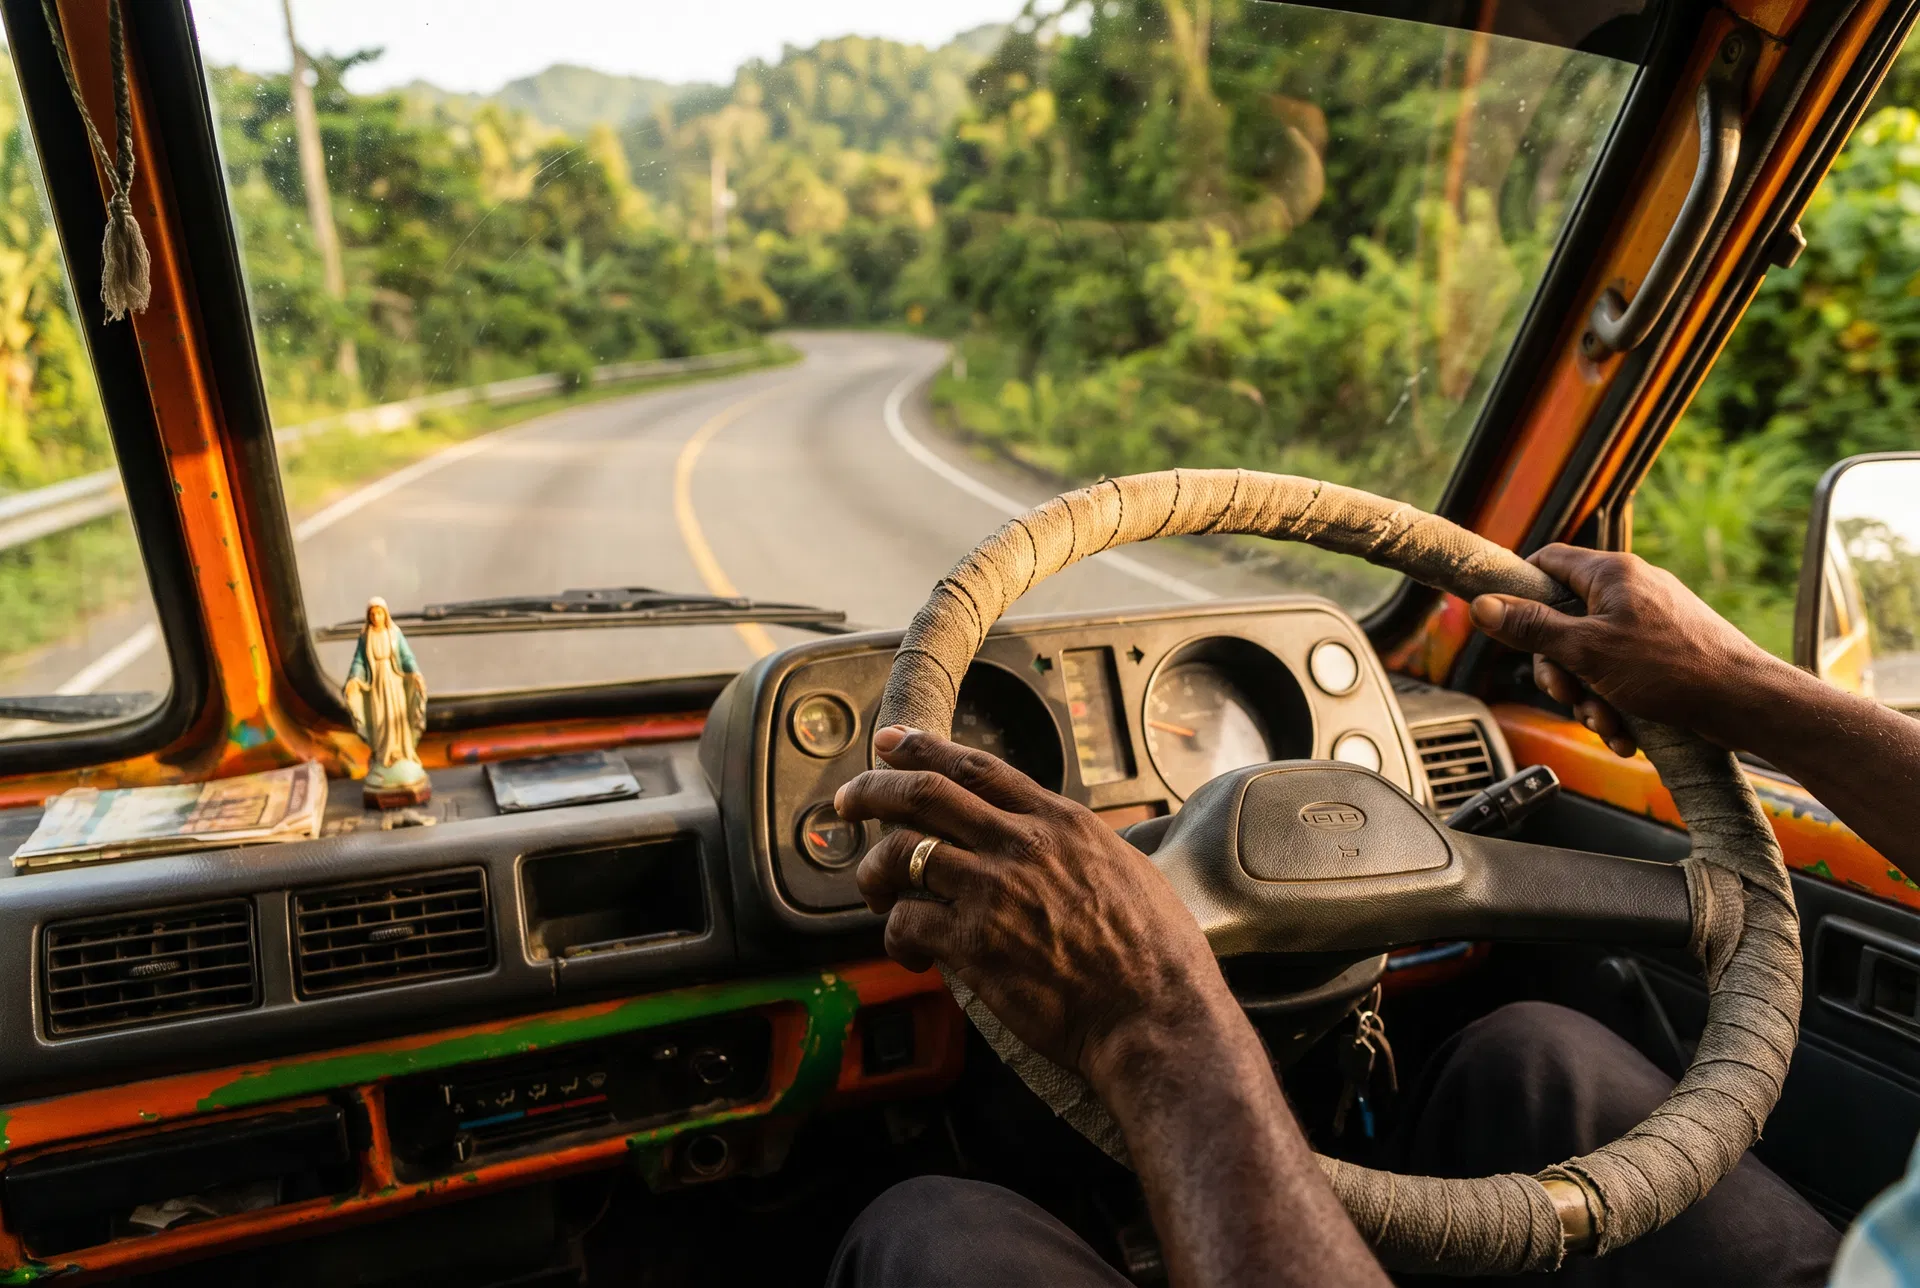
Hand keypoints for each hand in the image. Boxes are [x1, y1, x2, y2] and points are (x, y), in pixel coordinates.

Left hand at [835, 726, 1237, 1088]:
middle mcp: (1022, 844)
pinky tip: (912, 953)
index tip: (893, 743)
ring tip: (874, 892)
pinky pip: (907, 922)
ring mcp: (994, 891)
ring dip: (875, 872)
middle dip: (873, 789)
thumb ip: (1076, 846)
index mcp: (1061, 822)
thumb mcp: (1125, 869)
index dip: (925, 748)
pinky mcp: (974, 944)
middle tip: (848, 800)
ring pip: (902, 854)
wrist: (1156, 1016)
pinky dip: (897, 935)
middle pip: (924, 794)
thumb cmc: (1156, 955)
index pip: (977, 766)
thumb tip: (1050, 841)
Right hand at [1468, 544, 1782, 755]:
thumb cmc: (1674, 668)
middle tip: (1565, 693)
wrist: (1747, 703)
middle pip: (1564, 620)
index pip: (1547, 561)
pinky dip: (1616, 703)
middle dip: (1558, 667)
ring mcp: (1650, 621)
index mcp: (1611, 574)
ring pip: (1591, 655)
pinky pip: (1622, 673)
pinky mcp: (1666, 651)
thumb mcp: (1587, 651)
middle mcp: (1630, 590)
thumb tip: (1481, 605)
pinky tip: (1626, 731)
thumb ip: (1531, 627)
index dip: (1519, 589)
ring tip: (1607, 722)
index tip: (1506, 622)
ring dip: (1588, 695)